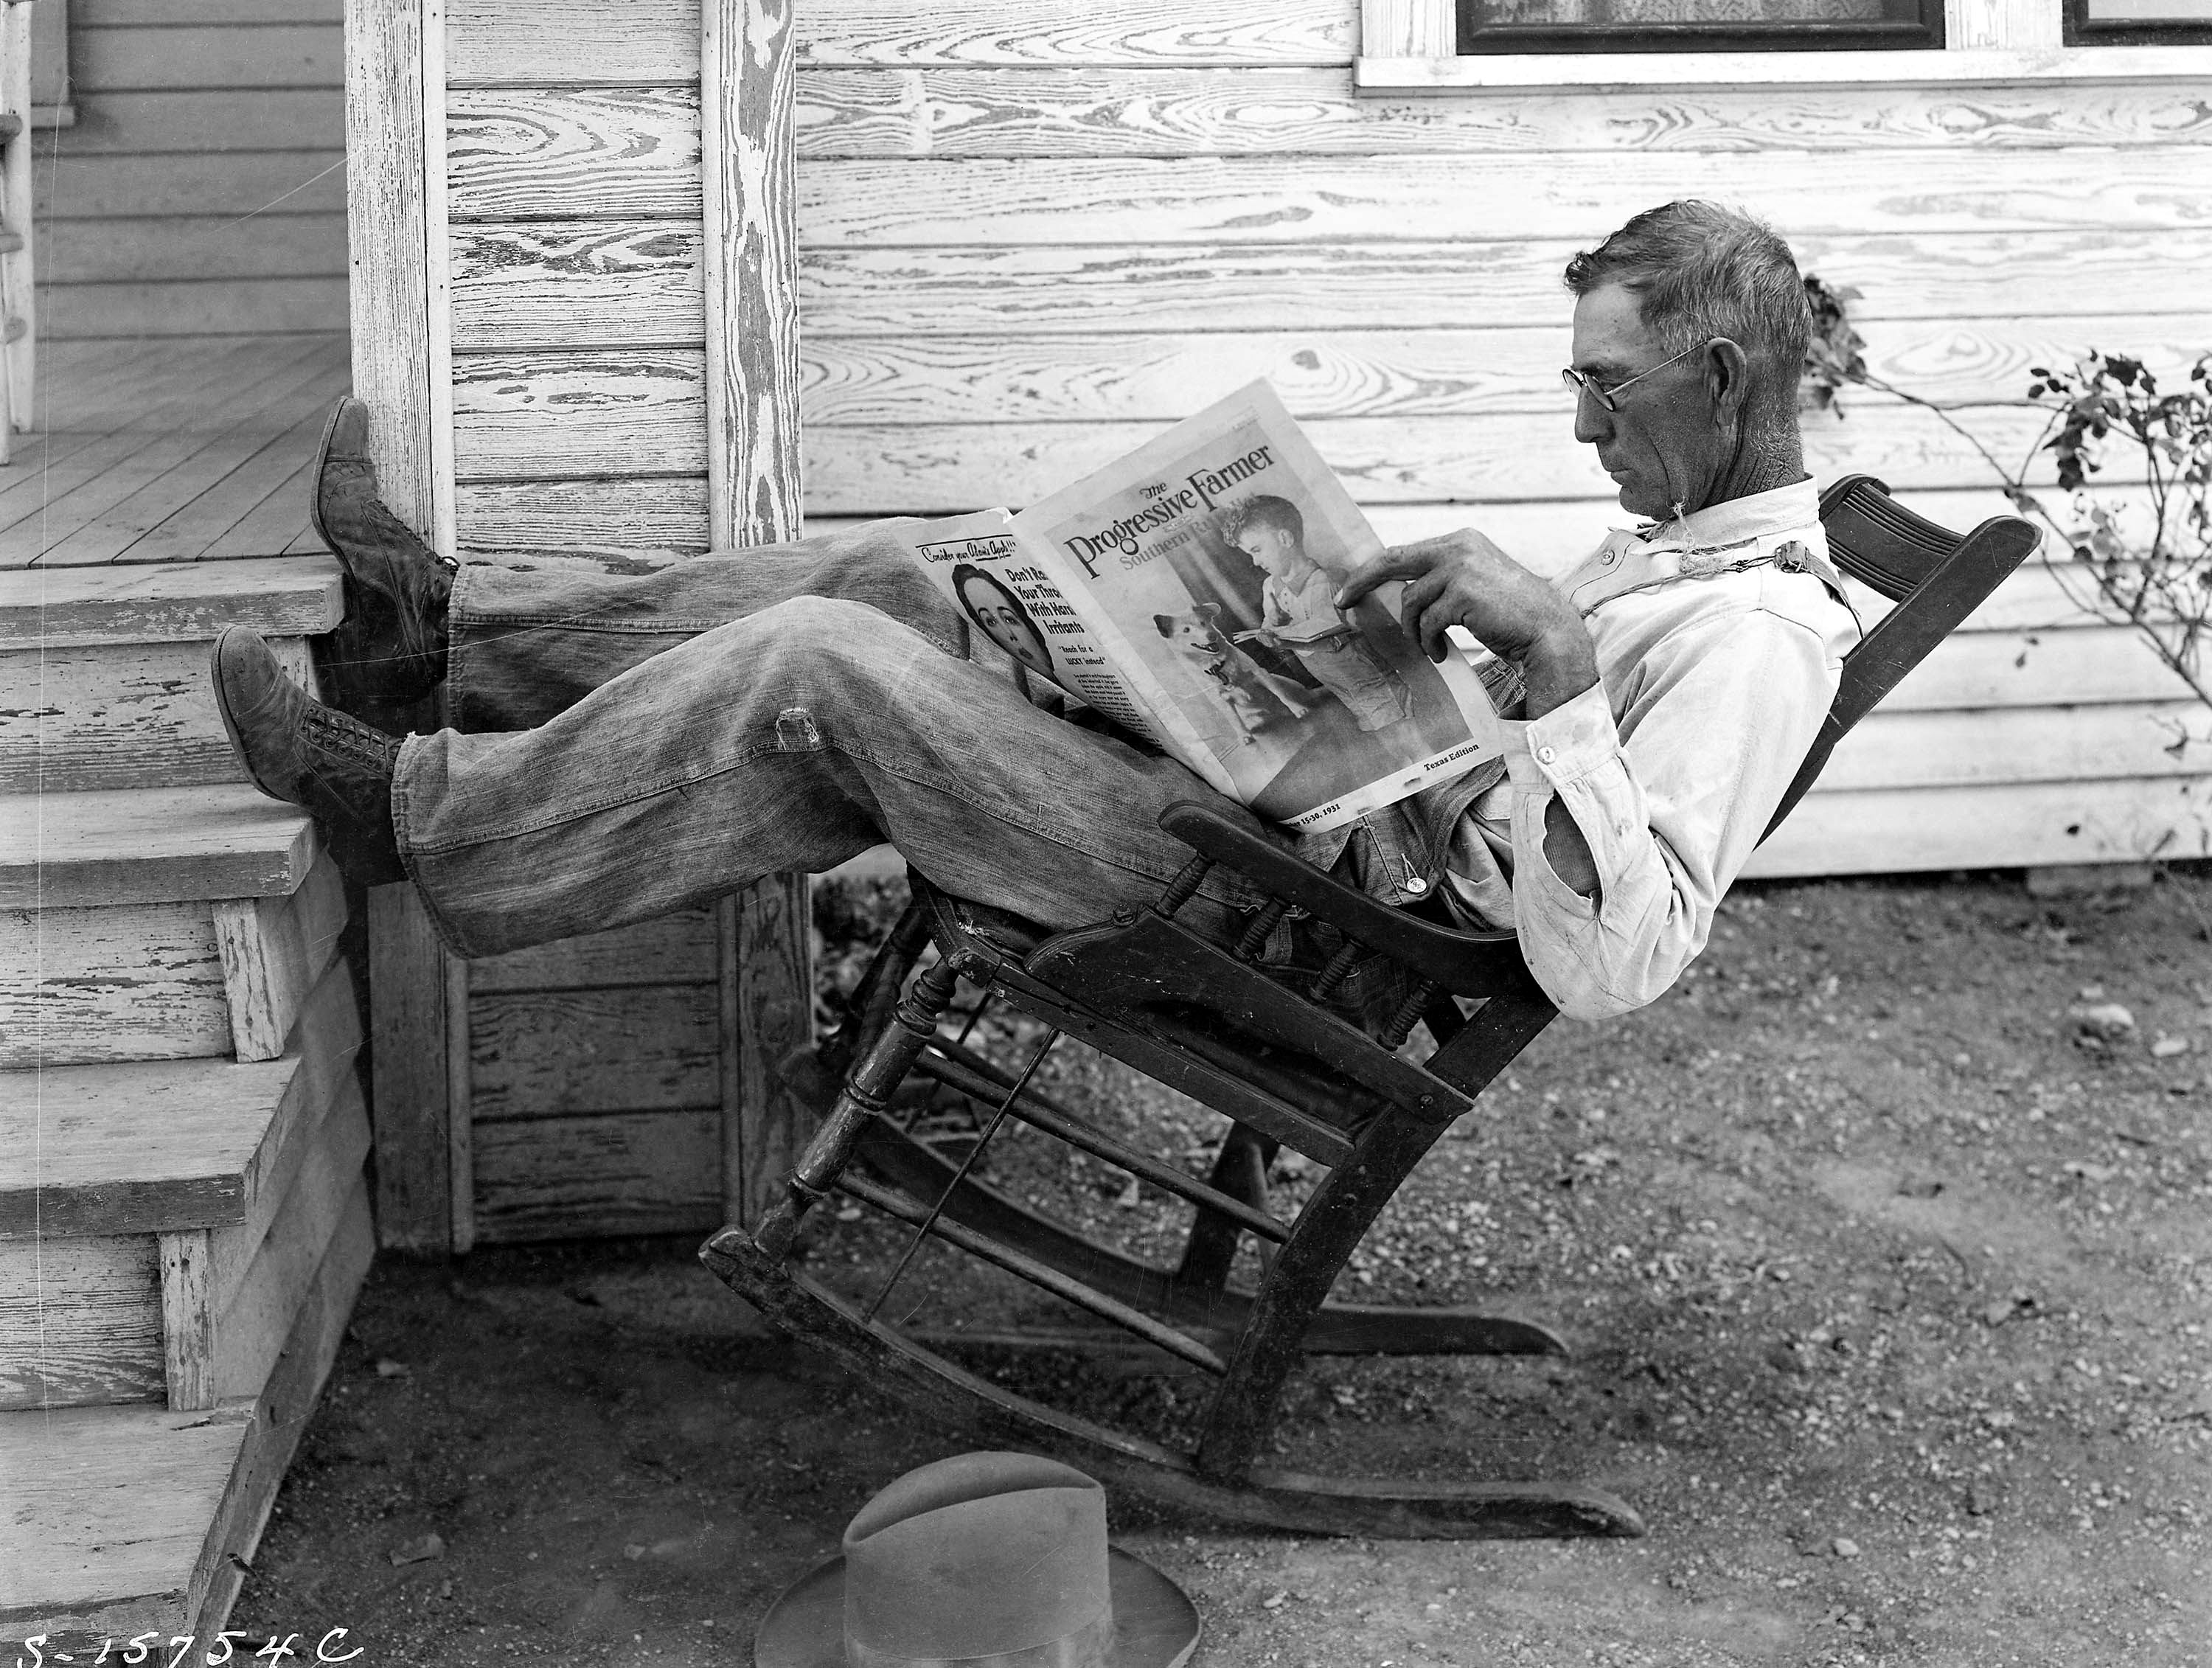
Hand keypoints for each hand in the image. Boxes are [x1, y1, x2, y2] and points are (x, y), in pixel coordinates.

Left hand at [1336, 529, 1599, 716]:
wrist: (1547, 630)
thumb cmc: (1510, 615)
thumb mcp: (1473, 586)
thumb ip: (1441, 580)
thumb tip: (1400, 592)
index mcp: (1460, 541)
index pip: (1404, 552)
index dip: (1371, 571)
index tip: (1349, 591)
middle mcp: (1459, 547)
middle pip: (1392, 561)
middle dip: (1361, 582)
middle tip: (1341, 604)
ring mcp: (1460, 567)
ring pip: (1410, 601)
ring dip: (1415, 631)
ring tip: (1431, 648)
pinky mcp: (1462, 593)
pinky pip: (1426, 623)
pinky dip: (1428, 642)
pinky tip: (1441, 654)